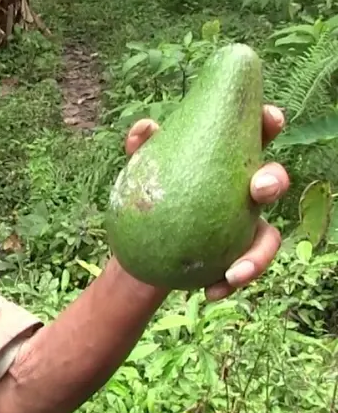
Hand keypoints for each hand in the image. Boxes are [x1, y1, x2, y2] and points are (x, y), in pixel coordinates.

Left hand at [123, 104, 290, 301]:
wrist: (138, 245)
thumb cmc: (148, 194)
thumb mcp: (139, 171)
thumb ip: (141, 148)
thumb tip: (145, 129)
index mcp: (228, 162)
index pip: (255, 137)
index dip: (269, 124)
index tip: (271, 119)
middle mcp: (243, 193)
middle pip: (272, 183)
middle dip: (274, 181)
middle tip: (260, 188)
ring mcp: (244, 227)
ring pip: (268, 238)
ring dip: (258, 256)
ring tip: (236, 272)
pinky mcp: (234, 258)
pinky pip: (241, 272)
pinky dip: (229, 284)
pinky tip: (210, 292)